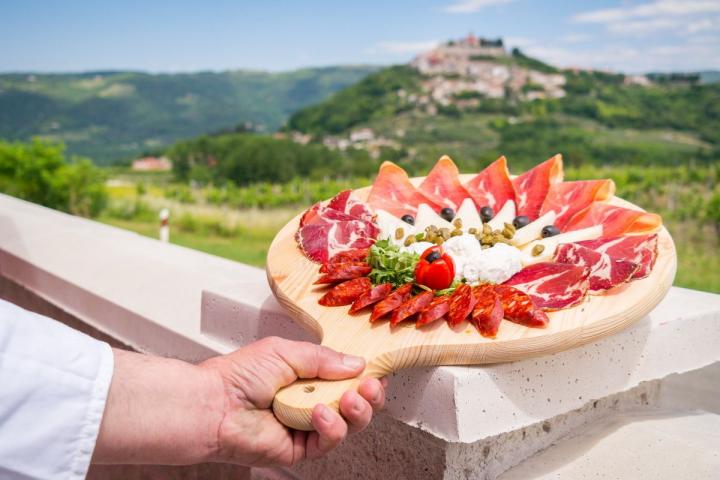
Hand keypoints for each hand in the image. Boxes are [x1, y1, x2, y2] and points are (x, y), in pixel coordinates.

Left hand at [200, 336, 385, 466]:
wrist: (213, 405)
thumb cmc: (238, 376)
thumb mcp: (286, 352)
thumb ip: (324, 358)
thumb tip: (357, 363)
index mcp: (307, 376)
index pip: (347, 378)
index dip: (366, 376)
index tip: (376, 370)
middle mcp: (310, 401)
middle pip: (356, 404)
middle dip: (370, 395)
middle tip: (371, 386)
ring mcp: (306, 426)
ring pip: (348, 425)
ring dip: (356, 411)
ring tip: (349, 398)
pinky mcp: (299, 449)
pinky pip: (327, 442)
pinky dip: (331, 427)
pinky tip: (321, 413)